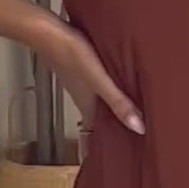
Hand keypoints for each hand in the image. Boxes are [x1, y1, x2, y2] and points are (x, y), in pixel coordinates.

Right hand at [42, 17, 144, 139]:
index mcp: (88, 106)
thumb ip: (118, 102)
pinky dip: (110, 92)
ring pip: (100, 103)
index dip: (110, 145)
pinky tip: (120, 85)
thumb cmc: (74, 56)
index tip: (126, 155)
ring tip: (136, 112)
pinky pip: (98, 88)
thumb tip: (140, 129)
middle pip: (102, 119)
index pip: (98, 134)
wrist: (48, 32)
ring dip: (114, 109)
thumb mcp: (100, 80)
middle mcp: (84, 99)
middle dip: (116, 127)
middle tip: (139, 135)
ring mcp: (81, 85)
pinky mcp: (81, 70)